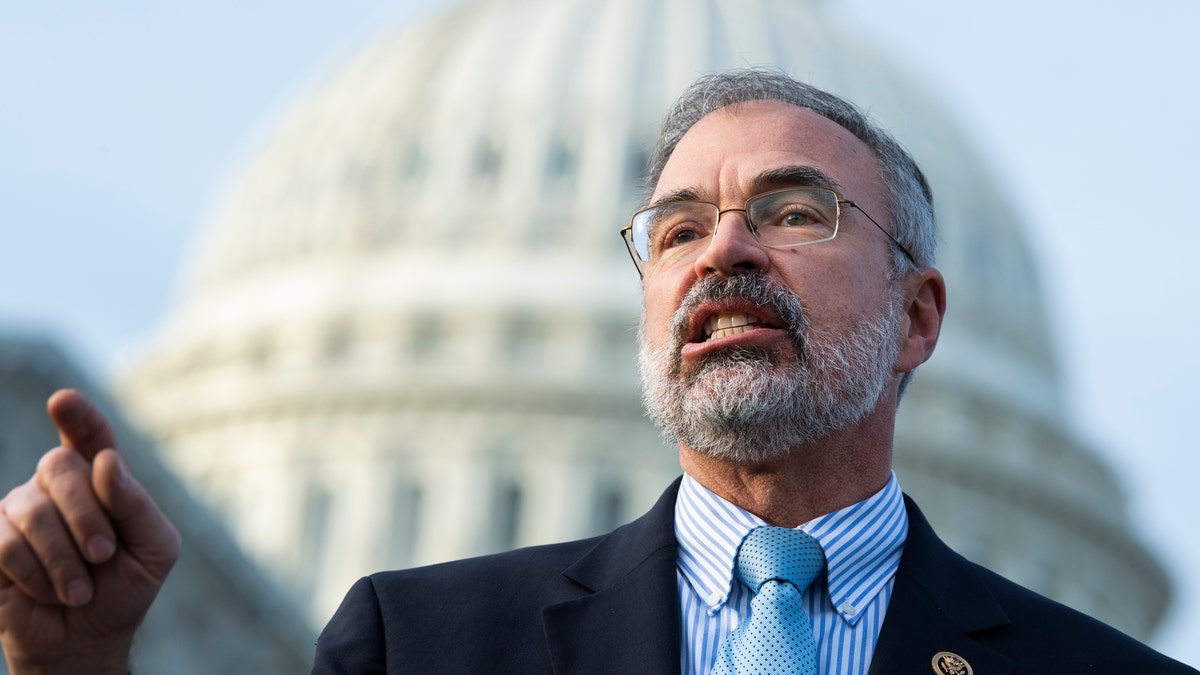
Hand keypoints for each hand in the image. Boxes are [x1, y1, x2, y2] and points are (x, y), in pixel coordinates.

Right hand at [0, 389, 179, 674]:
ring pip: (32, 509)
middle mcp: (56, 484)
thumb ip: (135, 503)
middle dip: (87, 515)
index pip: (89, 435)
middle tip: (103, 556)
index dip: (77, 416)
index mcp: (101, 477)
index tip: (62, 400)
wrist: (87, 638)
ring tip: (80, 590)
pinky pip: (6, 544)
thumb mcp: (153, 547)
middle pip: (60, 466)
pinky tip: (48, 592)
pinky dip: (36, 575)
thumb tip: (107, 462)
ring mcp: (19, 508)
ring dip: (64, 558)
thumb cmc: (126, 587)